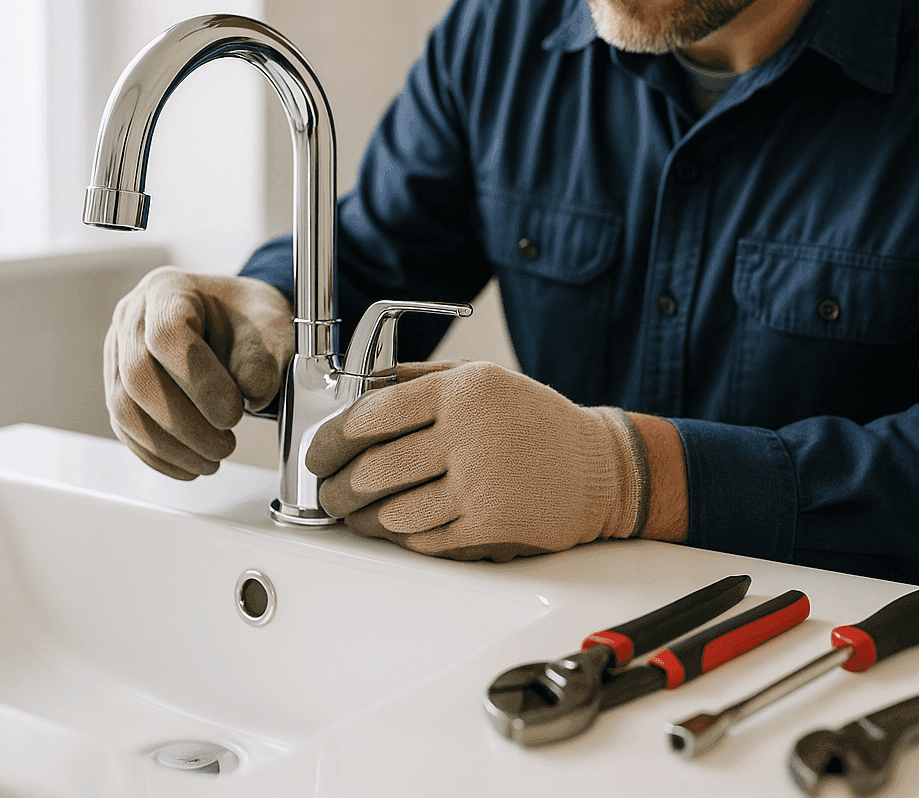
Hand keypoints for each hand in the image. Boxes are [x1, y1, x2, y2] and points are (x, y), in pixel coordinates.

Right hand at [105, 266, 293, 479]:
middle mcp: (132, 318)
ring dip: (170, 446)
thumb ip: (263, 358)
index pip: (167, 336)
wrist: (233, 318)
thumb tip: (251, 394)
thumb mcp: (269, 325)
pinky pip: (125, 427)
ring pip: (125, 409)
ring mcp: (118, 353)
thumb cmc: (247, 316)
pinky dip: (158, 454)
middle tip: (225, 445)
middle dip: (185, 424)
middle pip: (139, 378)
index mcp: (169, 290)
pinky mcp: (117, 386)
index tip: (233, 413)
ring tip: (213, 459)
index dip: (199, 381)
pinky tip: (191, 465)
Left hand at [304, 361, 648, 560]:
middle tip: (328, 493)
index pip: (372, 416)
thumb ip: (417, 381)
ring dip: (363, 519)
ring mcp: (480, 486)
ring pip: (392, 513)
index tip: (319, 453)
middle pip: (374, 471)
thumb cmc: (533, 421)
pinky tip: (396, 527)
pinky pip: (423, 540)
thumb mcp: (482, 378)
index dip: (332, 440)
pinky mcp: (489, 528)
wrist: (599, 468)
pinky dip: (401, 537)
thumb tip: (354, 391)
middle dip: (337, 489)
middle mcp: (469, 436)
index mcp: (462, 391)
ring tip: (356, 515)